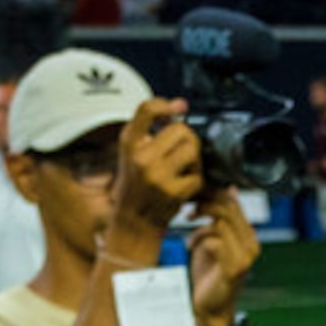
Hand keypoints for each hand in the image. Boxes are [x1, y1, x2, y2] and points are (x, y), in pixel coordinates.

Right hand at [110, 97, 200, 249]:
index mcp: (129, 143)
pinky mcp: (173, 192)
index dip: (167, 104)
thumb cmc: (138, 185)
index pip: (147, 110)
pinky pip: (197, 176)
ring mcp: (157, 175)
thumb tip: (180, 107)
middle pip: (180, 129)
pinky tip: (184, 186)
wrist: (134, 221)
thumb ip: (148, 132)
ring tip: (184, 168)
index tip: (180, 106)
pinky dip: (196, 180)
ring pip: (192, 150)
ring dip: (194, 158)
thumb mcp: (132, 154)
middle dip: (188, 138)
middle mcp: (141, 157)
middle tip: (184, 149)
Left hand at [185, 188, 259, 320]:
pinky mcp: (233, 268)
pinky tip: (190, 247)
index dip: (211, 195)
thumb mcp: (213, 239)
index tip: (193, 198)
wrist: (211, 307)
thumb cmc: (209, 274)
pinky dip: (198, 240)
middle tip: (188, 212)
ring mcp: (245, 257)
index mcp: (249, 236)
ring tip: (190, 236)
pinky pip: (214, 241)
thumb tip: (230, 189)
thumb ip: (220, 218)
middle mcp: (252, 245)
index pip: (233, 203)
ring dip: (199, 227)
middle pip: (228, 208)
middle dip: (204, 205)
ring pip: (220, 222)